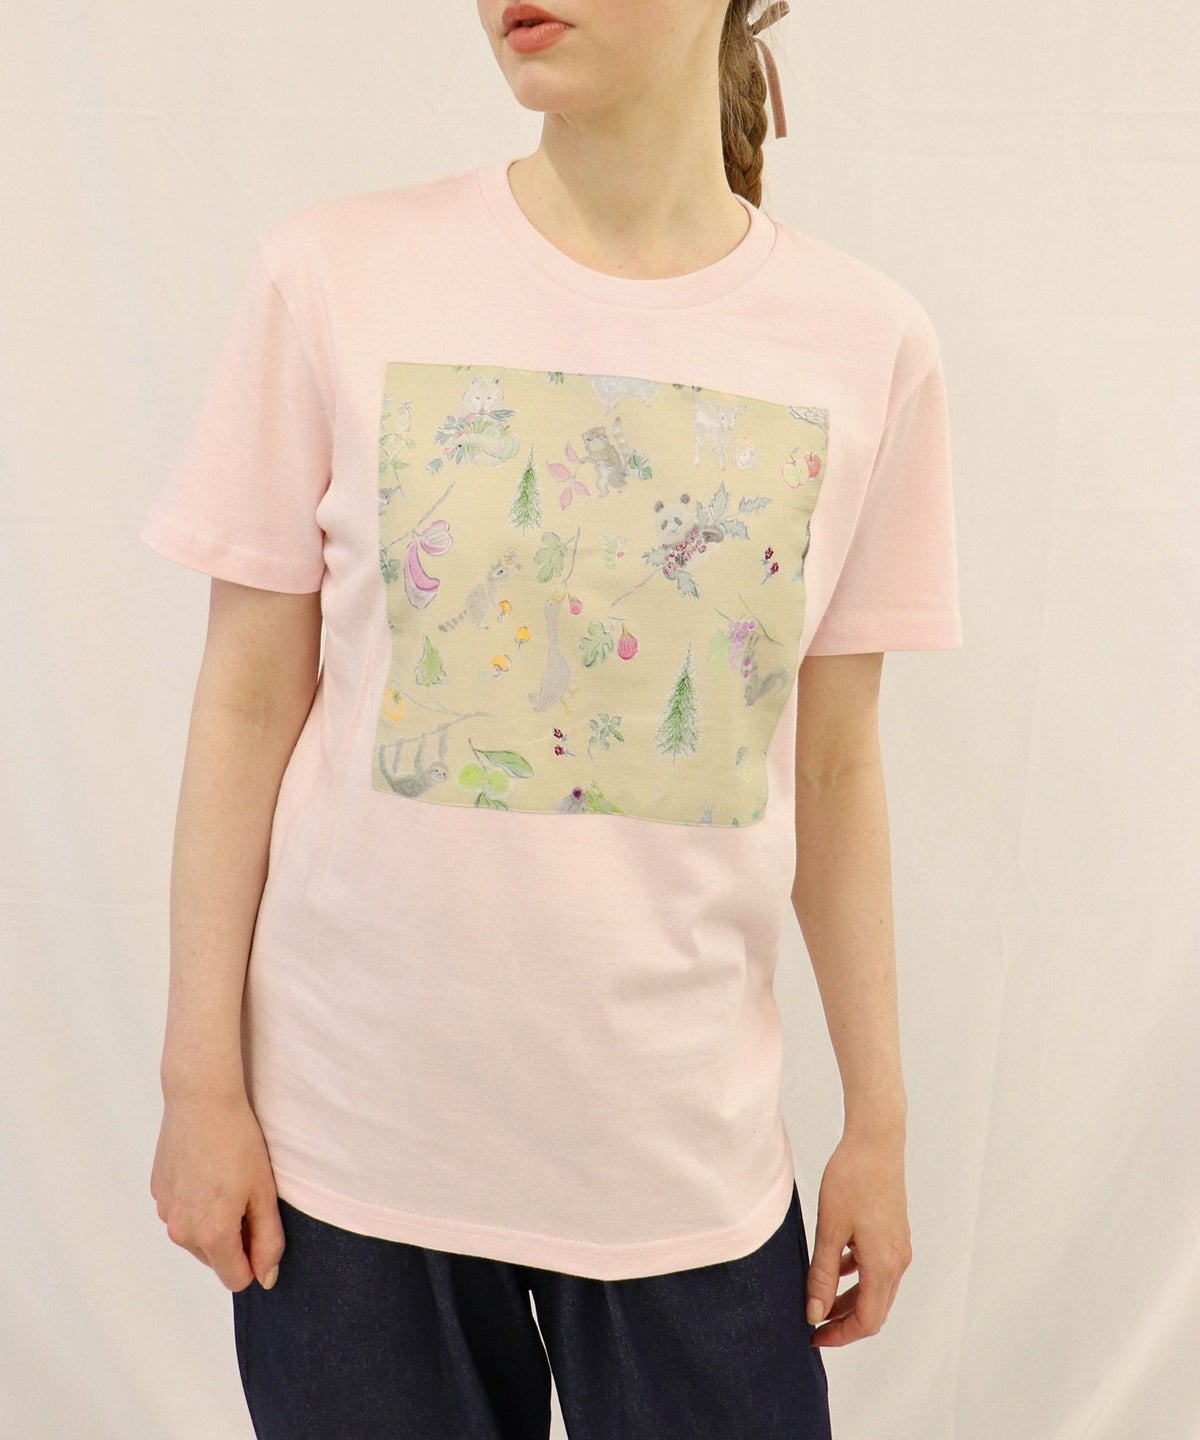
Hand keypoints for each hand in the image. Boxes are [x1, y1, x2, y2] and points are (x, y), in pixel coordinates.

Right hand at [150, 1085, 285, 1293]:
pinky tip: (207, 1170)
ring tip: (226, 1179)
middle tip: (246, 1195)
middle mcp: (181, 1231)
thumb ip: (268, 1241)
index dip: (255, 1259)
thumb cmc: (238, 1141)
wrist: (201, 1100)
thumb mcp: (264, 1192)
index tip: (261, 1226)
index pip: (236, 1279)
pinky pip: (182, 1213)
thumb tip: (266, 1278)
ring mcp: (165, 1212)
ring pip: (197, 1237)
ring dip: (214, 1220)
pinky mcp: (157, 1193)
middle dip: (234, 1238)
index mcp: (211, 1234)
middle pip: (216, 1258)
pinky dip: (196, 1202)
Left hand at [805, 1125, 911, 1345]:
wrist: (875, 1141)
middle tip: (811, 1322)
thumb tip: (814, 1313)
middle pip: (874, 1310)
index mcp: (884, 1265)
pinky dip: (857, 1276)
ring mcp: (899, 1247)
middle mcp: (898, 1262)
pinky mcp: (894, 1234)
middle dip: (843, 1322)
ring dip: (849, 1300)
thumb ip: (822, 1274)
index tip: (812, 1335)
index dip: (839, 1335)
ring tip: (817, 1297)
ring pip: (875, 1290)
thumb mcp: (830, 1229)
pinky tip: (834, 1265)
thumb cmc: (852, 1179)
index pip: (867, 1321)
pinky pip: (877, 1268)